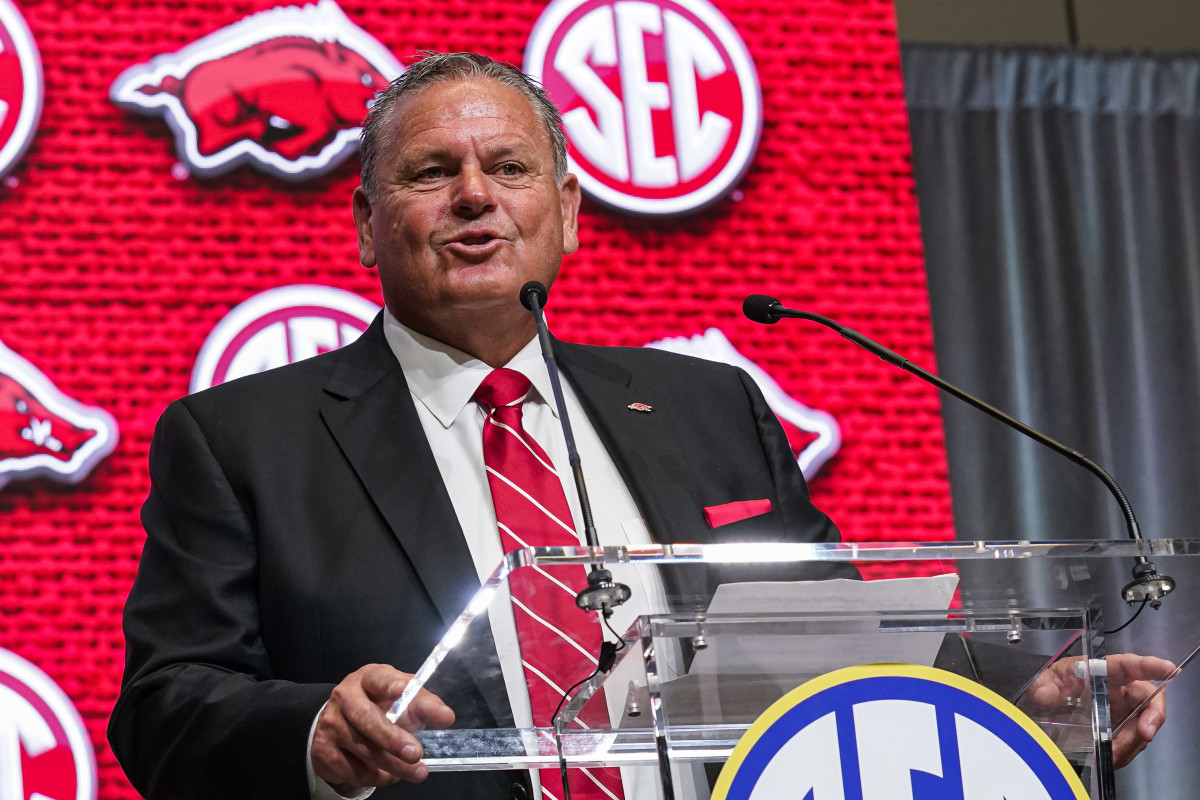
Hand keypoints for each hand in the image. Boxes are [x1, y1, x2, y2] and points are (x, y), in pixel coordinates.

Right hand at [311, 664, 455, 791]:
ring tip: (416, 772)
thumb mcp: (399, 698)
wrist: (339, 724)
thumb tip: (446, 717)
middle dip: (392, 738)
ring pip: (362, 748)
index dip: (389, 683)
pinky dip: (375, 776)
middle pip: (366, 717)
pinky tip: (390, 774)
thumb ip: (423, 704)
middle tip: (416, 753)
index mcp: (367, 678)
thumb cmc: (377, 706)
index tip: (401, 689)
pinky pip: (352, 769)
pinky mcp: (323, 750)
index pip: (379, 678)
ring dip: (393, 765)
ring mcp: (331, 724)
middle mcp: (345, 697)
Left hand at [1029, 653, 1173, 768]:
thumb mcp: (1043, 682)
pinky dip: (1124, 752)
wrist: (1048, 707)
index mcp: (1101, 672)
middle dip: (1152, 717)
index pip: (1128, 665)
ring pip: (1141, 726)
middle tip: (1145, 733)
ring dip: (1131, 742)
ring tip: (1113, 753)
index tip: (1168, 668)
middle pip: (1147, 699)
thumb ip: (1043, 686)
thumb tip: (1046, 694)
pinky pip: (1131, 742)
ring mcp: (1122, 711)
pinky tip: (1112, 757)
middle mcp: (1117, 690)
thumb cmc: (1054, 685)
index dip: (1149, 666)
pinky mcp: (1120, 730)